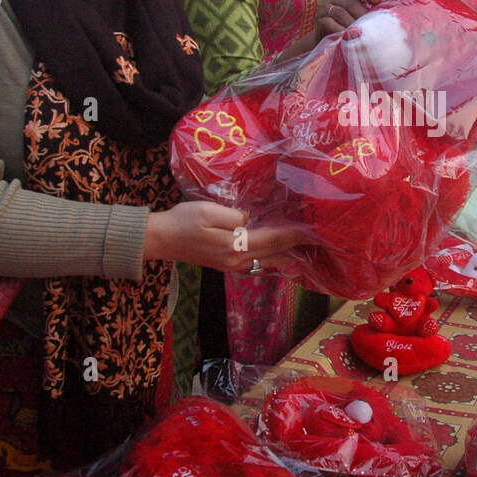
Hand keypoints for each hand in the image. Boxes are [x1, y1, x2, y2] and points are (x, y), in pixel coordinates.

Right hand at [143, 201, 302, 272]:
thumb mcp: (208, 211)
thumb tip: (250, 220)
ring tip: (304, 251)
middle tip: (317, 241)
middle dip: (295, 246)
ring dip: (286, 255)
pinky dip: (271, 259)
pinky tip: (279, 257)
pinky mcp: (225, 264)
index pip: (273, 239)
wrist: (160, 240)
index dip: (295, 234)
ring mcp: (231, 265)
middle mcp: (237, 260)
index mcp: (235, 246)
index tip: (314, 230)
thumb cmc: (182, 221)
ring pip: (266, 261)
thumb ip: (234, 216)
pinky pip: (256, 263)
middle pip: (273, 252)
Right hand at [277, 0, 382, 64]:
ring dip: (353, 26)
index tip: (378, 0)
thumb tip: (393, 15)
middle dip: (363, 16)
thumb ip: (372, 13)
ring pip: (341, 13)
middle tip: (373, 28)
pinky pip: (329, 24)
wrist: (329, 44)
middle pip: (351, 1)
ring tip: (362, 35)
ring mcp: (326, 7)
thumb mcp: (362, 19)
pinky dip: (340, 32)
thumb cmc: (352, 30)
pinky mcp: (318, 20)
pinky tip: (348, 38)